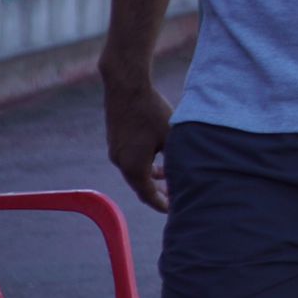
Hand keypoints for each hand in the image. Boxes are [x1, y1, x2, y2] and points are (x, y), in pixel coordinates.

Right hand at [103, 79, 173, 211]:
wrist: (126, 87)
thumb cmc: (152, 111)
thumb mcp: (171, 136)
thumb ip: (175, 158)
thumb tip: (182, 175)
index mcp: (134, 167)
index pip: (148, 196)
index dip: (162, 204)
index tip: (174, 210)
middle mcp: (121, 163)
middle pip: (141, 186)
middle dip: (158, 193)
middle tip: (174, 197)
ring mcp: (115, 152)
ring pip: (136, 172)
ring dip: (151, 177)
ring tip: (168, 178)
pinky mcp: (115, 141)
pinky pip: (130, 160)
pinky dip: (144, 165)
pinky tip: (157, 159)